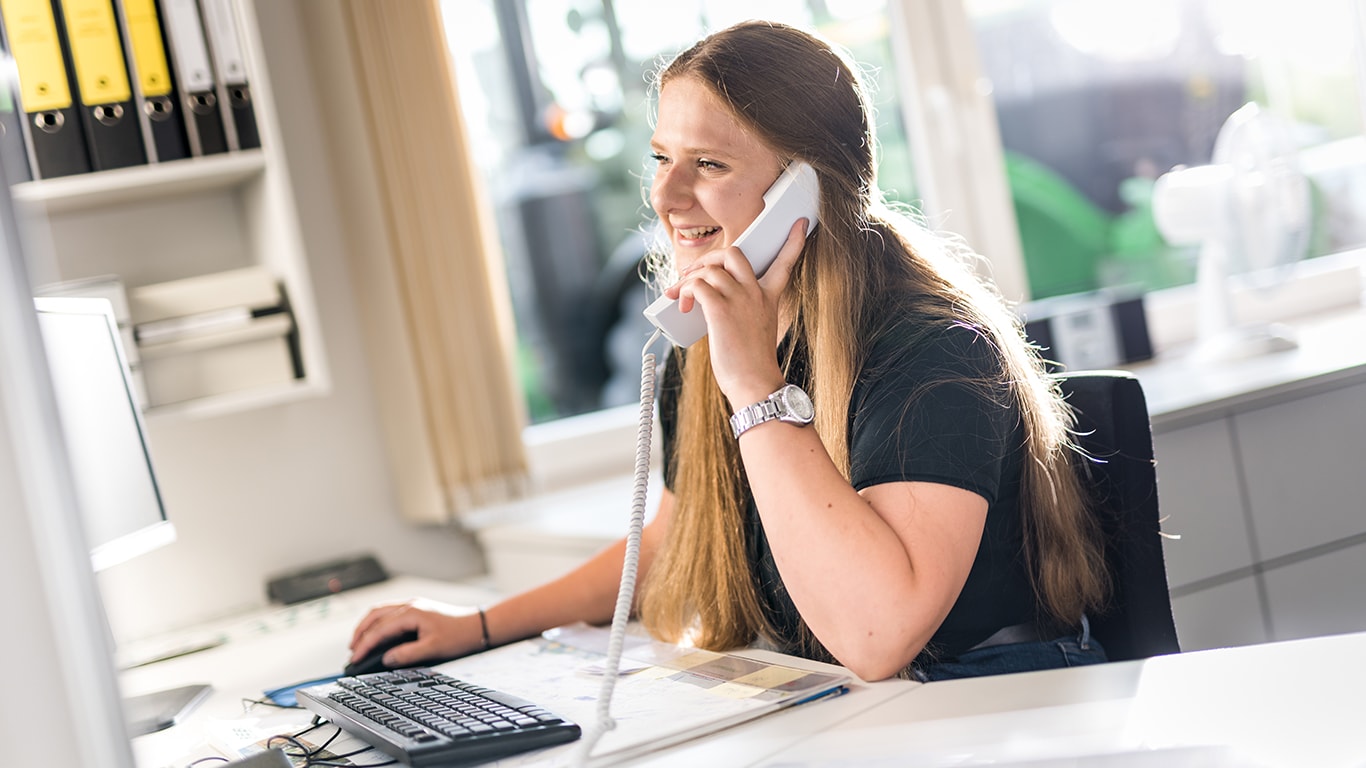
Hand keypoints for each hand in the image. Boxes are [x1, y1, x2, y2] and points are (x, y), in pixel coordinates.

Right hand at [348, 598, 484, 668]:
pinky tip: (377, 632)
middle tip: (351, 650)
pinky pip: (390, 611)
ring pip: (381, 611)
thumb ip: (408, 655)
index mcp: (412, 613)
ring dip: (367, 625)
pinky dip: (378, 622)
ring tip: (358, 641)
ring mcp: (413, 604)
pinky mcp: (417, 608)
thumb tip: (386, 659)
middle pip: (375, 615)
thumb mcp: (433, 649)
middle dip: (360, 632)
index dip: (364, 645)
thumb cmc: (459, 636)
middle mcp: (410, 605)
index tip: (354, 658)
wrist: (478, 625)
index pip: (380, 629)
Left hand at [666, 218, 809, 404]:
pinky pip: (698, 285)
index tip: (799, 224)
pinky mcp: (721, 310)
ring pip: (709, 269)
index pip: (785, 262)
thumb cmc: (751, 364)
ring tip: (681, 297)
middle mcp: (756, 294)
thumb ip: (740, 310)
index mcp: (768, 298)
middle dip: (708, 257)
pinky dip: (685, 291)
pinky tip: (684, 305)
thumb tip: (706, 302)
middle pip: (733, 253)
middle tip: (693, 275)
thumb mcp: (755, 330)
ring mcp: (739, 300)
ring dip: (689, 279)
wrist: (754, 384)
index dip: (793, 241)